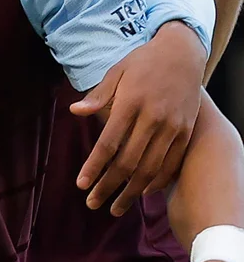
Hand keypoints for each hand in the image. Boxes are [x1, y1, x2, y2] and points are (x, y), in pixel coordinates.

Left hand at [72, 20, 205, 214]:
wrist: (183, 53)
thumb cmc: (143, 62)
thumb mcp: (117, 72)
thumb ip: (98, 96)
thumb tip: (75, 111)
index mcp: (131, 103)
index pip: (108, 143)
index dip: (94, 167)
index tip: (81, 184)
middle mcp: (153, 118)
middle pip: (128, 162)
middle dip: (109, 186)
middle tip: (92, 204)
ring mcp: (173, 126)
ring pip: (151, 168)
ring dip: (132, 192)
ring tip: (115, 208)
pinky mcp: (186, 131)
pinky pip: (172, 163)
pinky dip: (157, 181)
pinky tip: (143, 193)